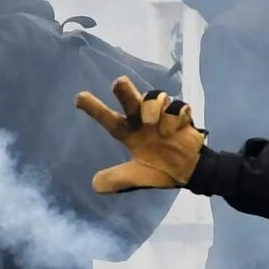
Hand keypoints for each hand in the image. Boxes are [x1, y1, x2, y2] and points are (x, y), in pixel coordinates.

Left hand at [75, 77, 205, 193]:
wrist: (188, 172)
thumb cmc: (160, 170)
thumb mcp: (136, 178)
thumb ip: (117, 180)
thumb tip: (95, 185)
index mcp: (130, 133)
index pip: (110, 120)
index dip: (95, 109)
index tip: (79, 98)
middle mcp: (143, 120)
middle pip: (131, 99)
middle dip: (124, 90)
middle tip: (118, 82)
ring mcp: (162, 116)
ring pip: (154, 97)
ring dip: (152, 107)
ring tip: (152, 123)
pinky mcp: (181, 116)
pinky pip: (176, 107)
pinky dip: (174, 116)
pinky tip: (174, 131)